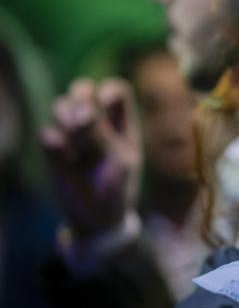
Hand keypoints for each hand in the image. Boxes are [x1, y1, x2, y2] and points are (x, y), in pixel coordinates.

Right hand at [40, 78, 142, 239]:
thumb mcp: (118, 163)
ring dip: (66, 118)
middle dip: (80, 97)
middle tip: (83, 120)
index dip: (107, 90)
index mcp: (121, 123)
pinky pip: (47, 133)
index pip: (114, 90)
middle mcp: (97, 123)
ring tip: (78, 146)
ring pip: (61, 105)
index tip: (104, 103)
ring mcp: (73, 134)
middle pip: (83, 89)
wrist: (97, 218)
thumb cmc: (117, 188)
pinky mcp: (55, 149)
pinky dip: (56, 144)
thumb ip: (102, 135)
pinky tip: (69, 162)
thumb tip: (80, 111)